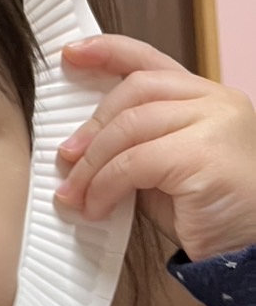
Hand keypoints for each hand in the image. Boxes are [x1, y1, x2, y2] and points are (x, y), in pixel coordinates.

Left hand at [55, 35, 255, 260]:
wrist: (248, 253)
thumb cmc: (209, 214)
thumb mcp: (163, 170)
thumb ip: (134, 146)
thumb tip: (79, 148)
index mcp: (206, 98)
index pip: (152, 61)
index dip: (108, 52)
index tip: (71, 55)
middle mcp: (216, 102)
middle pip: (135, 90)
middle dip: (93, 126)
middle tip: (66, 159)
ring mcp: (215, 123)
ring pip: (129, 127)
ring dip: (92, 165)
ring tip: (75, 194)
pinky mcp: (203, 154)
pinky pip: (133, 161)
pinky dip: (105, 186)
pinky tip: (97, 207)